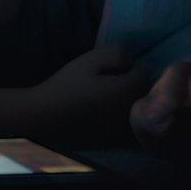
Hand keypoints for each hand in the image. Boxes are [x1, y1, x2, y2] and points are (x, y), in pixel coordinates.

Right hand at [35, 45, 150, 142]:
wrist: (46, 115)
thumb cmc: (67, 84)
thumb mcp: (89, 60)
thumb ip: (115, 54)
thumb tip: (130, 59)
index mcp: (126, 89)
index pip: (144, 72)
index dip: (130, 65)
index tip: (113, 65)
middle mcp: (130, 109)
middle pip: (142, 90)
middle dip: (131, 81)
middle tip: (109, 76)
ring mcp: (122, 124)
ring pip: (134, 106)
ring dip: (125, 96)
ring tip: (104, 91)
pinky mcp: (112, 135)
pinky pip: (124, 120)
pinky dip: (117, 111)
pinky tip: (99, 107)